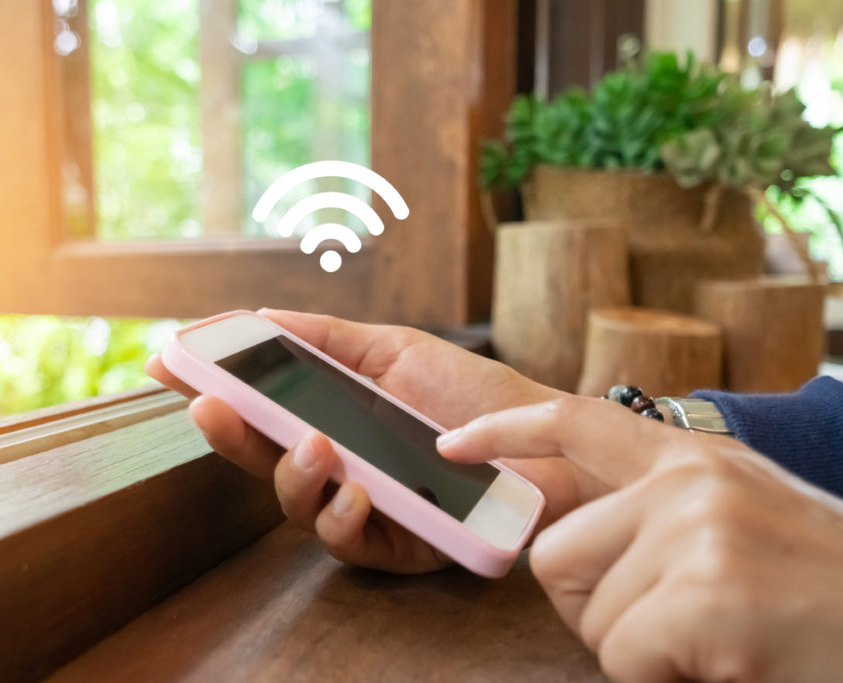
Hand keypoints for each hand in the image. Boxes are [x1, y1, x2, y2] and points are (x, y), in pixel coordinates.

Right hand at [146, 309, 592, 573]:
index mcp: (330, 416)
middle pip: (262, 458)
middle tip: (206, 406)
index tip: (167, 364)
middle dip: (228, 434)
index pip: (258, 407)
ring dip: (291, 475)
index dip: (214, 388)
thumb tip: (260, 316)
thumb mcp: (395, 348)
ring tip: (312, 445)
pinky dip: (342, 515)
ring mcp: (362, 504)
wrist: (543, 436)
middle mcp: (337, 463)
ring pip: (296, 504)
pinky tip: (354, 490)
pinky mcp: (395, 544)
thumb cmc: (470, 392)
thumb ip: (327, 336)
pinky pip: (348, 540)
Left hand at [439, 396, 842, 681]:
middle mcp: (691, 481)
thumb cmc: (820, 598)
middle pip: (554, 554)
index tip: (451, 444)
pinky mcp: (709, 594)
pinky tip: (729, 669)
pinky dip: (664, 682)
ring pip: (589, 617)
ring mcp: (700, 531)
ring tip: (717, 647)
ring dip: (640, 655)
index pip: (575, 421)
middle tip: (671, 632)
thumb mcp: (742, 526)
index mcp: (696, 460)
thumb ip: (660, 516)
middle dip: (593, 610)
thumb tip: (563, 543)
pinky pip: (626, 658)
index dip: (504, 431)